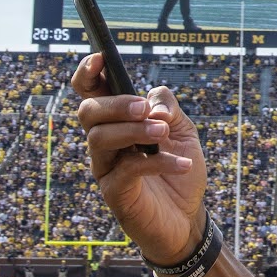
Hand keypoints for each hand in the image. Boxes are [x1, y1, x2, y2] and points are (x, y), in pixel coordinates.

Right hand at [71, 54, 206, 263]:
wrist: (188, 218)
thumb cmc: (180, 169)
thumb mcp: (183, 131)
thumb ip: (168, 108)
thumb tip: (153, 104)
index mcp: (117, 122)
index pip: (90, 93)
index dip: (88, 73)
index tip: (100, 59)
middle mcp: (105, 143)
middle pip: (89, 112)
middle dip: (116, 105)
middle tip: (144, 108)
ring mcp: (106, 168)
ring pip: (100, 139)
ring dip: (134, 130)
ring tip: (163, 133)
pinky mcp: (115, 193)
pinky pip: (128, 170)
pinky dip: (158, 162)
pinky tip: (183, 164)